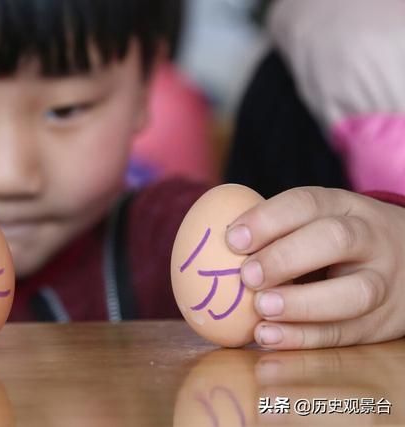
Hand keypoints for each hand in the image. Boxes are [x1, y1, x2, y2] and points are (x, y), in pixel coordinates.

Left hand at [226, 187, 404, 348]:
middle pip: (336, 239)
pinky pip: (347, 332)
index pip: (308, 202)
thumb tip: (202, 247)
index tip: (231, 239)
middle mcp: (371, 239)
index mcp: (345, 206)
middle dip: (286, 257)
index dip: (267, 219)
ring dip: (301, 304)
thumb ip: (274, 231)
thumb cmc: (334, 243)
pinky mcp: (383, 322)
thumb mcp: (317, 222)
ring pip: (354, 292)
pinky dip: (305, 337)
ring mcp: (383, 281)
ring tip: (260, 311)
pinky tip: (269, 337)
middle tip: (246, 276)